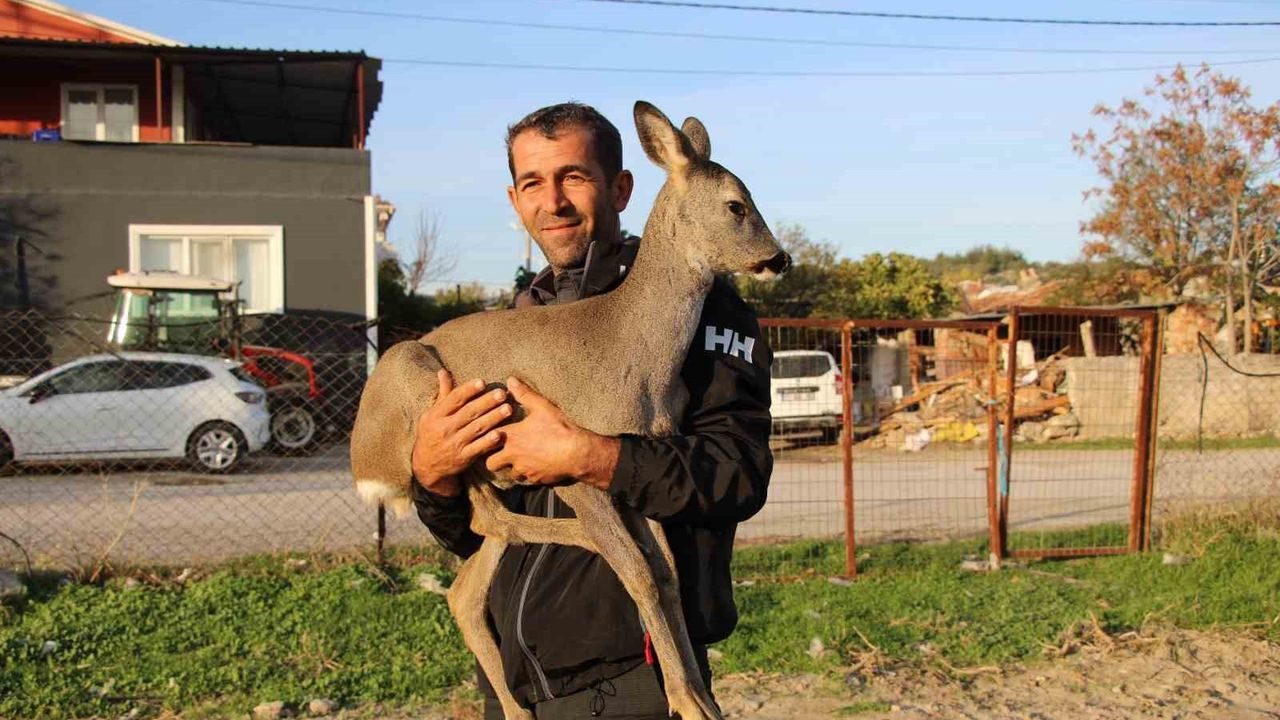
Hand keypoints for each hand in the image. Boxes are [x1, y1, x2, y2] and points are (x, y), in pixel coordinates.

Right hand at [411, 370, 510, 496]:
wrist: (426, 465)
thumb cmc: (432, 433)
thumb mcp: (432, 414)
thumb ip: (443, 394)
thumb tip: (443, 371)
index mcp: (437, 415)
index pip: (454, 399)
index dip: (468, 390)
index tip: (482, 382)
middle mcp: (445, 428)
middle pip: (468, 412)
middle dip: (486, 402)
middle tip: (502, 393)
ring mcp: (455, 443)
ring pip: (476, 429)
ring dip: (493, 418)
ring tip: (508, 409)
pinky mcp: (463, 457)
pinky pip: (478, 448)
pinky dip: (488, 442)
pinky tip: (500, 434)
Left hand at [484, 377, 619, 489]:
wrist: (577, 453)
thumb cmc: (558, 428)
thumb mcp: (542, 407)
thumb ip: (524, 394)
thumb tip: (510, 380)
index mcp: (511, 436)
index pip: (487, 439)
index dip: (487, 437)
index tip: (489, 434)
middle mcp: (513, 455)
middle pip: (490, 463)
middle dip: (493, 459)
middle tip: (500, 451)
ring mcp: (524, 470)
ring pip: (509, 473)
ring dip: (512, 467)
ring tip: (519, 459)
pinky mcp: (535, 480)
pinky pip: (526, 480)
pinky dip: (528, 474)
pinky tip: (535, 466)